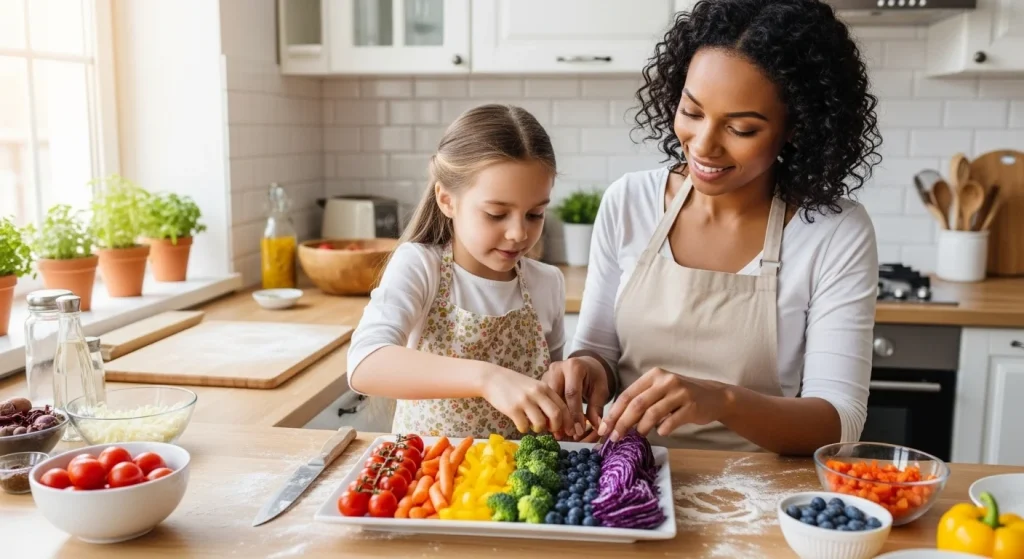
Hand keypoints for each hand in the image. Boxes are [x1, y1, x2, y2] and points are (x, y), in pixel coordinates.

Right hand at [481, 365, 572, 434]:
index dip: (568, 421)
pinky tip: (520, 423)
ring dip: (539, 429)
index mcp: (545, 387)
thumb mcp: (534, 387)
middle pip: (556, 415)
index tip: (568, 431)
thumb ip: (545, 400)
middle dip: (556, 427)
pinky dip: (524, 429)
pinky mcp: (512, 409)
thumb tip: (557, 421)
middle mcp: (537, 393)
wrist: (492, 378)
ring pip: (540, 423)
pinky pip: (524, 426)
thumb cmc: (515, 385)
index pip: (563, 406)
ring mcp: (524, 401)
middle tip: (551, 430)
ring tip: (533, 425)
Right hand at [543, 356, 610, 438]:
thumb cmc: (593, 377)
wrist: (584, 365)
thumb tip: (596, 427)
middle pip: (556, 396)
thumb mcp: (600, 390)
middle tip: (568, 434)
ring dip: (552, 418)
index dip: (575, 413)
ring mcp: (546, 374)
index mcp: (574, 367)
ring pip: (546, 399)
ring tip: (560, 433)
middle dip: (562, 418)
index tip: (579, 430)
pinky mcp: (540, 381)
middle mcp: (557, 368)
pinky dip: (548, 413)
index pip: (572, 393)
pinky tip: (553, 426)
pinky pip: (543, 400)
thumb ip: (597, 408)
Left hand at [599, 368, 729, 441]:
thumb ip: (641, 402)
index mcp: (653, 376)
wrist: (714, 397)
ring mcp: (680, 392)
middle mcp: (665, 381)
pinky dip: (662, 429)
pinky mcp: (692, 406)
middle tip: (614, 438)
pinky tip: (660, 433)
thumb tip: (617, 422)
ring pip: (652, 413)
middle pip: (637, 404)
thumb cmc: (681, 396)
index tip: (603, 428)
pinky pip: (671, 421)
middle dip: (622, 423)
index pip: (627, 395)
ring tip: (638, 436)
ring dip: (641, 428)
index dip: (613, 413)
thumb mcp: (660, 392)